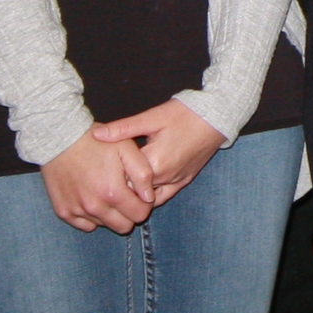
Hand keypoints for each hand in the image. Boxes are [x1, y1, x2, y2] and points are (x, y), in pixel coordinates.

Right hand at [41, 131, 155, 233]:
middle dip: (128, 214)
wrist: (60, 140)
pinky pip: (85, 225)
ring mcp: (77, 211)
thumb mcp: (126, 149)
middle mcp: (94, 207)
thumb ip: (143, 174)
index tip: (138, 194)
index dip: (143, 205)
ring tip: (104, 190)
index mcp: (112, 192)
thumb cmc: (96, 142)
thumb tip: (149, 198)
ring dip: (109, 213)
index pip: (139, 216)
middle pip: (122, 227)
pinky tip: (90, 196)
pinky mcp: (64, 212)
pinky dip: (91, 216)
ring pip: (104, 225)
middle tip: (123, 194)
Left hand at [91, 100, 224, 211]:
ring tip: (120, 182)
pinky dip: (150, 196)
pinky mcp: (184, 181)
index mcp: (154, 163)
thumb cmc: (184, 114)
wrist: (217, 116)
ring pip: (147, 198)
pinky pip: (163, 197)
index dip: (107, 175)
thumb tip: (95, 134)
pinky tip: (141, 188)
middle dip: (118, 185)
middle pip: (133, 191)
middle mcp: (165, 178)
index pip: (122, 178)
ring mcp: (176, 182)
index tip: (97, 168)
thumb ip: (123, 129)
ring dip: (134, 193)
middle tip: (103, 176)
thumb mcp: (152, 117)